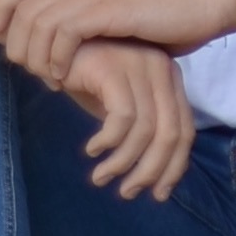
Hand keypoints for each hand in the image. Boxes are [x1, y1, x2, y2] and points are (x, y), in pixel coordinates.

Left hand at [0, 0, 231, 82]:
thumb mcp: (121, 14)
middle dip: (14, 42)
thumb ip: (93, 22)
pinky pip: (63, 32)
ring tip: (47, 77)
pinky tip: (63, 75)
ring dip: (34, 54)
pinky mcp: (109, 9)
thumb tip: (70, 44)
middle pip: (21, 6)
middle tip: (26, 69)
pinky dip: (55, 57)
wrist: (208, 2)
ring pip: (38, 21)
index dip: (1, 7)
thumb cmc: (170, 16)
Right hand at [65, 39, 194, 202]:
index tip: (157, 194)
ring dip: (123, 163)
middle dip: (151, 172)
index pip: (184, 131)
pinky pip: (122, 117)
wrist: (51, 41)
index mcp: (169, 79)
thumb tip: (148, 173)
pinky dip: (109, 141)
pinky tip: (92, 150)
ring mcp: (141, 67)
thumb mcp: (116, 104)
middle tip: (127, 193)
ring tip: (101, 177)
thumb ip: (135, 130)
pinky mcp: (115, 69)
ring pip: (146, 131)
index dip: (173, 167)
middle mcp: (162, 71)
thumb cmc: (85, 74)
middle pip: (171, 135)